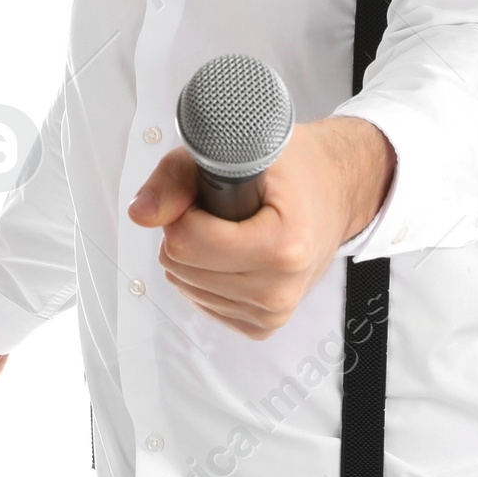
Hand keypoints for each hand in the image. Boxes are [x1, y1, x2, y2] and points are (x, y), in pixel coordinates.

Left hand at [127, 117, 394, 339]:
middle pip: (181, 266)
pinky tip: (235, 252)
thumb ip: (176, 179)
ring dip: (198, 253)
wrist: (337, 192)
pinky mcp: (264, 325)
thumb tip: (141, 213)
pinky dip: (207, 274)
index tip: (212, 192)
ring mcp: (273, 312)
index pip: (186, 241)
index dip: (185, 209)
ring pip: (186, 286)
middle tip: (225, 209)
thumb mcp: (237, 150)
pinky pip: (202, 302)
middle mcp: (280, 289)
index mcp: (283, 244)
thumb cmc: (292, 168)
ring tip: (234, 228)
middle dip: (189, 230)